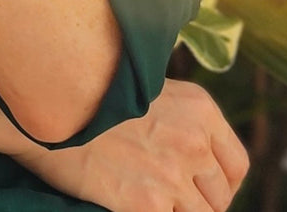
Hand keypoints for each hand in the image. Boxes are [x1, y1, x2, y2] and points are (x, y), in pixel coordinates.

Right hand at [7, 79, 249, 211]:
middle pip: (221, 197)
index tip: (202, 189)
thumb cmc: (89, 88)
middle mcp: (195, 142)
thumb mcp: (146, 87)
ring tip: (152, 200)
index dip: (221, 182)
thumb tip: (186, 149)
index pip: (236, 164)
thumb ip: (176, 117)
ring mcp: (173, 176)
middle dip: (199, 203)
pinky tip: (132, 204)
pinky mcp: (147, 205)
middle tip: (170, 198)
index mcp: (200, 109)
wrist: (50, 99)